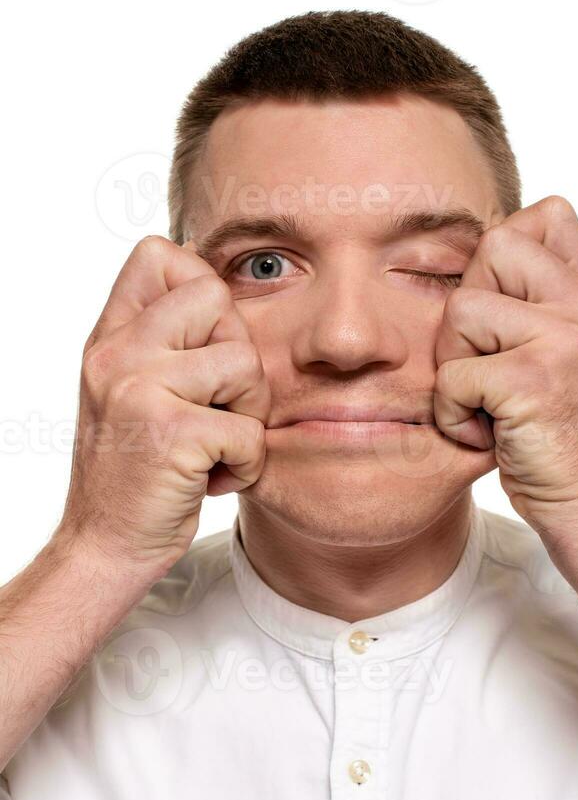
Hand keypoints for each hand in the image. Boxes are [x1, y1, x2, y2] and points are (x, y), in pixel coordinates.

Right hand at [57, 235, 269, 576]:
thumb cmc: (134, 472)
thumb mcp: (130, 392)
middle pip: (217, 297)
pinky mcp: (172, 434)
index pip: (159, 253)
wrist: (105, 545)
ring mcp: (141, 390)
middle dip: (238, 356)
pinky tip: (213, 479)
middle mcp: (118, 354)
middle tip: (218, 406)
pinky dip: (247, 465)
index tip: (204, 345)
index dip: (201, 287)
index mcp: (111, 339)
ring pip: (245, 363)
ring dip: (248, 414)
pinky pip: (250, 430)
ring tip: (215, 444)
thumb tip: (218, 290)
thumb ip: (161, 342)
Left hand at [433, 195, 577, 542]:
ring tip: (484, 402)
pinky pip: (454, 374)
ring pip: (462, 308)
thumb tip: (483, 257)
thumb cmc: (563, 436)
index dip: (504, 252)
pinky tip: (482, 433)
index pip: (549, 215)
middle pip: (494, 246)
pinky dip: (452, 412)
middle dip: (468, 307)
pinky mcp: (534, 379)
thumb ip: (542, 304)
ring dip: (454, 363)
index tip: (499, 313)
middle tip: (483, 363)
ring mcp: (566, 339)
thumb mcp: (569, 355)